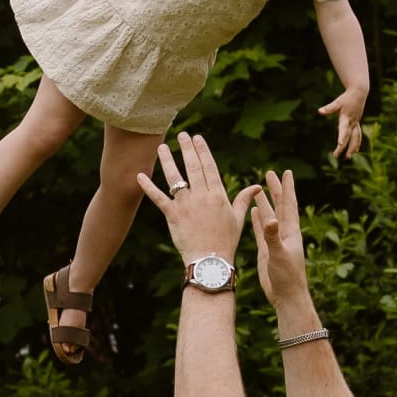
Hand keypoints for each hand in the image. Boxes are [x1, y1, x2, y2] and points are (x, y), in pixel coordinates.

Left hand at [133, 129, 251, 268]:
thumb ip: (243, 199)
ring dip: (167, 161)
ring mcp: (186, 205)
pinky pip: (158, 198)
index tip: (198, 138)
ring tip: (161, 147)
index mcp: (218, 195)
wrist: (210, 261)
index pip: (209, 167)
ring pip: (175, 178)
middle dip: (187, 149)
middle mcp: (202, 196)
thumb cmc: (226, 241)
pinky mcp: (173, 215)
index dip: (202, 151)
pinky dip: (148, 187)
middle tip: (182, 135)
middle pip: (193, 167)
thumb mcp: (238, 218)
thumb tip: (257, 187)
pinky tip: (139, 175)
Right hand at [250, 167, 311, 317]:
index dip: (287, 188)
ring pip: (269, 216)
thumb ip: (272, 236)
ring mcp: (275, 241)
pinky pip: (261, 230)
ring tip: (258, 189)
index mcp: (290, 232)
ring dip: (265, 202)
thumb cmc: (286, 277)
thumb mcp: (279, 254)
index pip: (289, 205)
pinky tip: (254, 211)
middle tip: (270, 173)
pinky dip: (258, 219)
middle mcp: (284, 233)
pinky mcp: (267, 250)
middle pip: (279, 206)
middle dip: (275, 190)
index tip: (286, 172)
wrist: (286, 296)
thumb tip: (270, 219)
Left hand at [321, 81, 367, 160]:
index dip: (342, 137)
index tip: (340, 145)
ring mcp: (356, 124)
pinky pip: (358, 136)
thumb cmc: (346, 98)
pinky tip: (355, 151)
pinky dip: (357, 143)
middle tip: (337, 156)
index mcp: (346, 118)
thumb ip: (329, 108)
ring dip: (352, 148)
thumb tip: (320, 111)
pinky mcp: (357, 124)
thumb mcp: (337, 102)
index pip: (344, 130)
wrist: (359, 93)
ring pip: (356, 138)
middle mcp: (352, 123)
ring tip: (347, 157)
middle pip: (349, 137)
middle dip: (344, 147)